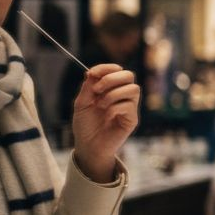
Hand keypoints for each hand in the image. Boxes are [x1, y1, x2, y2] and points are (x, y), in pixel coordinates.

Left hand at [71, 63, 139, 182]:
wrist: (88, 146)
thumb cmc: (85, 126)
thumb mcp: (82, 103)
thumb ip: (88, 87)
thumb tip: (92, 72)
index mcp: (111, 89)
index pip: (117, 70)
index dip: (106, 68)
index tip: (92, 74)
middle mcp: (122, 96)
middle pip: (129, 75)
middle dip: (111, 79)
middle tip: (97, 90)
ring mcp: (129, 107)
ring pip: (133, 89)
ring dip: (113, 94)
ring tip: (100, 105)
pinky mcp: (132, 119)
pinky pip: (129, 105)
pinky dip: (115, 108)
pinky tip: (107, 115)